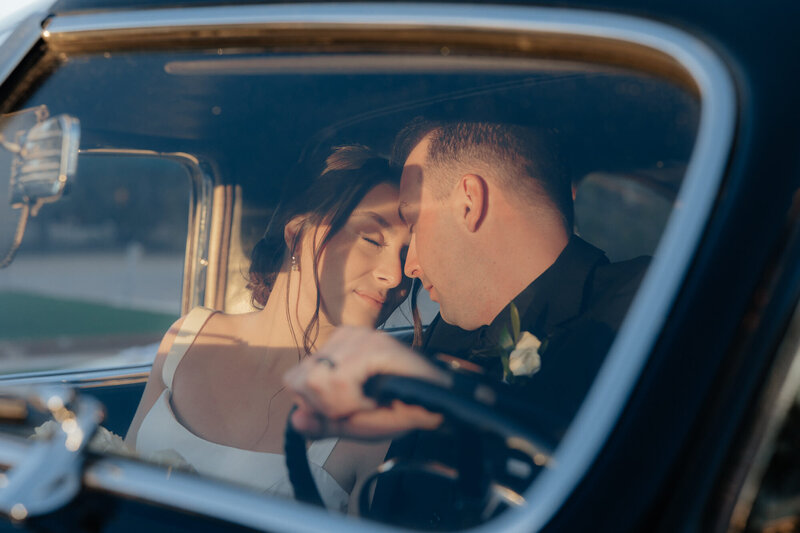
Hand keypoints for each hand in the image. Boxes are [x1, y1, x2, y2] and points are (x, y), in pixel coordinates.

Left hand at [284, 326, 447, 439]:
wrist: (438, 405)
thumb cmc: (398, 409)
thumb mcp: (352, 423)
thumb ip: (321, 423)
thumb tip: (294, 420)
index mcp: (334, 349)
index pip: (294, 379)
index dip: (315, 404)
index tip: (347, 409)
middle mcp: (343, 336)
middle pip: (299, 380)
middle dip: (325, 405)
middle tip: (359, 406)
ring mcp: (358, 337)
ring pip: (317, 382)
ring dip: (342, 404)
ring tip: (370, 401)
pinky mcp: (372, 345)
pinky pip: (339, 381)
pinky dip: (353, 400)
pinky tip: (375, 398)